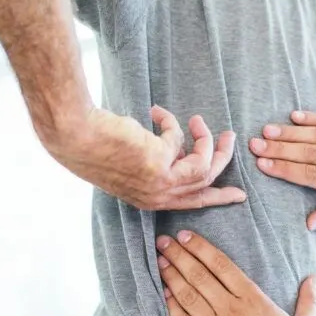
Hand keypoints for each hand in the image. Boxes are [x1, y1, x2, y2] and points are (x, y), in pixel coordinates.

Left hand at [44, 105, 245, 210]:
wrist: (76, 137)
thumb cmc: (98, 146)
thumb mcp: (135, 162)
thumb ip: (161, 161)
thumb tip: (182, 148)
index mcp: (151, 200)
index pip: (193, 203)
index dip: (219, 197)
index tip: (239, 195)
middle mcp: (158, 196)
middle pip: (206, 182)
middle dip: (223, 158)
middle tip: (230, 137)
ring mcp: (160, 182)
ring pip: (204, 164)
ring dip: (206, 139)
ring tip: (198, 120)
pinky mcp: (160, 162)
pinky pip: (180, 139)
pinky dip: (171, 122)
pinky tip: (155, 112)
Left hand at [155, 231, 315, 315]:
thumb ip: (307, 299)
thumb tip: (314, 278)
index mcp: (253, 299)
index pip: (221, 265)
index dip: (201, 248)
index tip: (185, 236)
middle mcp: (231, 310)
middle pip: (199, 275)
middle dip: (179, 256)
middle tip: (164, 242)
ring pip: (188, 296)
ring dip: (172, 276)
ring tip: (160, 261)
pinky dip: (172, 306)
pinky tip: (164, 293)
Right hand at [249, 111, 315, 229]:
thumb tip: (308, 223)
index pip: (310, 174)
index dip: (285, 169)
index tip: (263, 165)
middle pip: (309, 152)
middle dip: (279, 148)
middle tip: (254, 145)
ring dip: (290, 132)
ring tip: (267, 130)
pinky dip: (314, 117)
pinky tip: (294, 116)